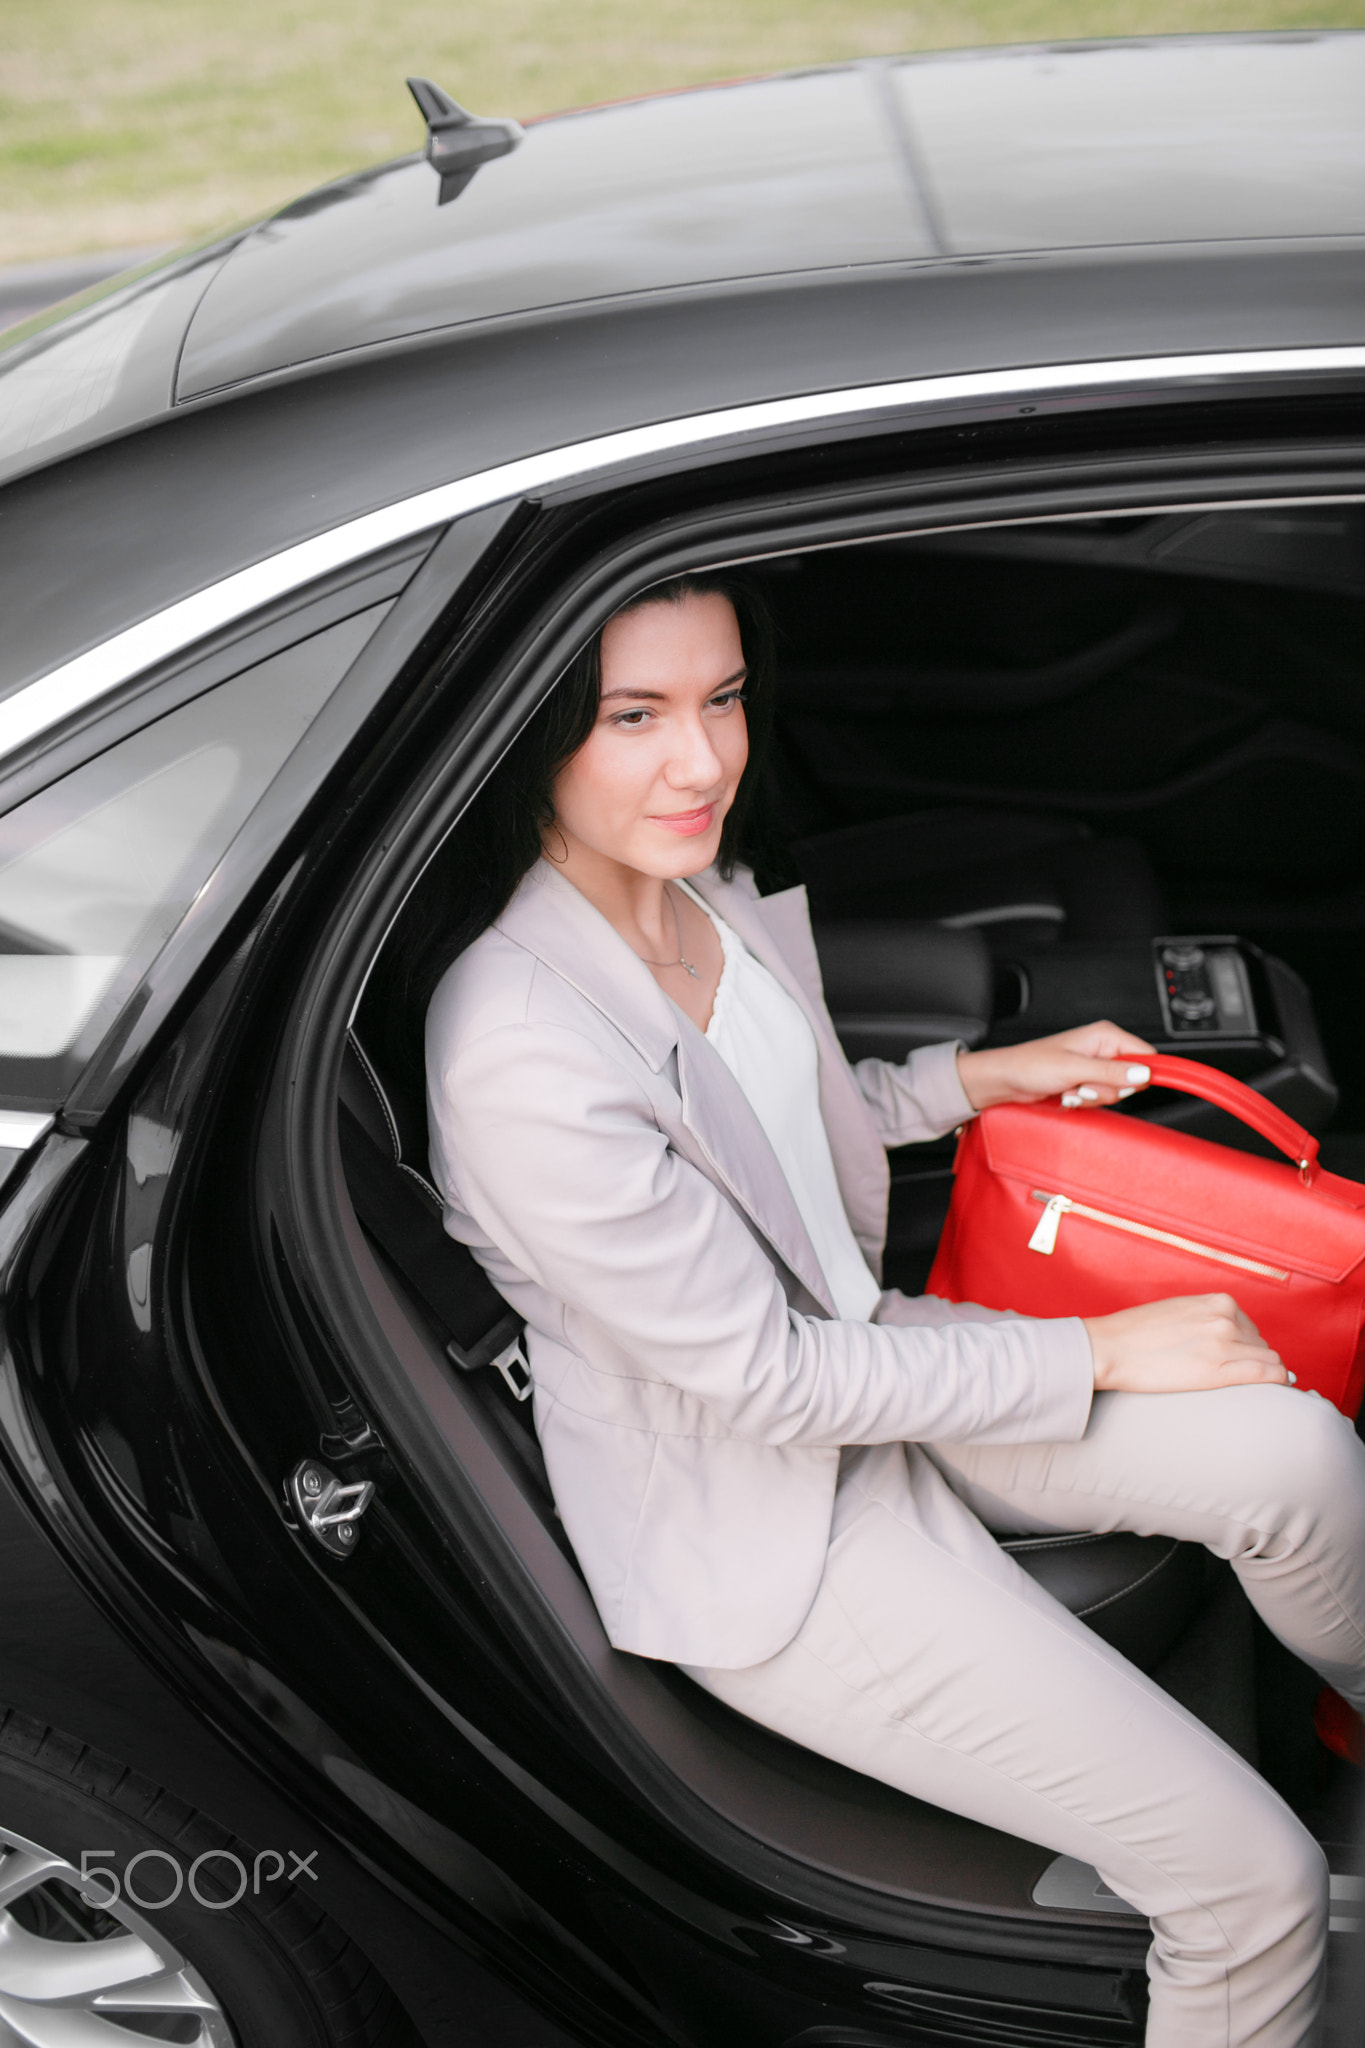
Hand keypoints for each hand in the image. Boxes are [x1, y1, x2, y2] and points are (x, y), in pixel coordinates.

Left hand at [956, 1021, 1154, 1111]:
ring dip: (1093, 1097)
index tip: (1124, 1086)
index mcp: (1105, 1035)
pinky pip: (1100, 1098)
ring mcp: (1095, 1066)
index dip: (1140, 1075)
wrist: (1006, 1079)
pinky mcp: (1087, 1080)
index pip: (1145, 1055)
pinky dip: (1085, 1101)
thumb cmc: (1030, 1065)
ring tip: (1071, 1088)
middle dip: (1107, 1090)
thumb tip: (1143, 1074)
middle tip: (1083, 1084)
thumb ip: (1111, 1073)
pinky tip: (1068, 1094)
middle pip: (1132, 1078)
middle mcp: (1103, 1048)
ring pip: (1116, 1092)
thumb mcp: (1074, 1069)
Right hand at [1084, 1294, 1291, 1393]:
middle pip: (1260, 1344)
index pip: (1250, 1327)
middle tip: (1241, 1378)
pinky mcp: (1219, 1371)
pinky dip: (1278, 1381)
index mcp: (1216, 1302)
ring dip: (1266, 1373)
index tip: (1242, 1361)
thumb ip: (1206, 1318)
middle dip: (1254, 1361)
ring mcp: (1224, 1343)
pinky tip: (1281, 1388)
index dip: (1247, 1347)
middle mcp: (1225, 1318)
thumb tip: (1228, 1336)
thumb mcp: (1178, 1311)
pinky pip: (1266, 1374)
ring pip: (1268, 1360)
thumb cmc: (1135, 1333)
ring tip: (1257, 1388)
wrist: (1109, 1348)